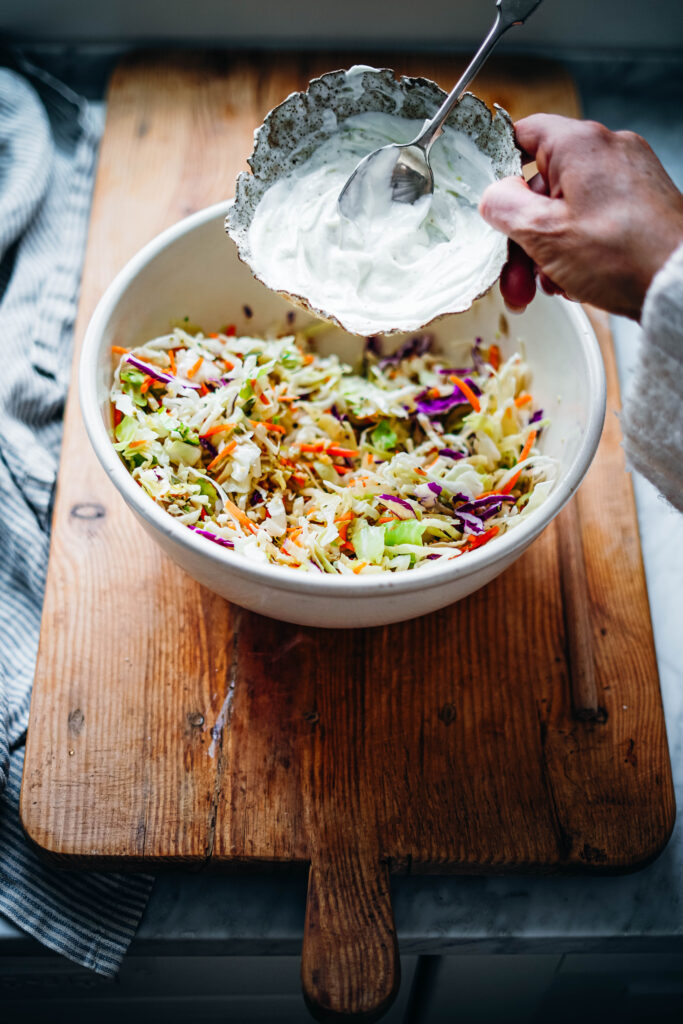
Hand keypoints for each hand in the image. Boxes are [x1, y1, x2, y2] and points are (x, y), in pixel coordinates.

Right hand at [479, 114, 682, 319]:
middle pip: (543, 185)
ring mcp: (628, 177)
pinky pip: (594, 219)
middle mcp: (607, 151)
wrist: (677, 284)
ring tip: (547, 286)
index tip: (489, 197)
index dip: (499, 166)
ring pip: (567, 208)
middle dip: (523, 236)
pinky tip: (573, 280)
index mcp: (579, 145)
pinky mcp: (642, 203)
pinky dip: (576, 248)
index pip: (523, 133)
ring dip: (547, 250)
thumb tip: (493, 196)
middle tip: (514, 276)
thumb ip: (505, 207)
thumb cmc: (622, 255)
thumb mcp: (544, 233)